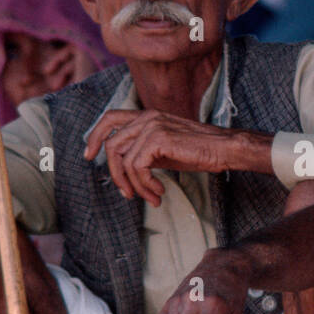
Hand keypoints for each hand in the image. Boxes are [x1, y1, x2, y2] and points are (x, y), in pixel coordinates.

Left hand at [84, 111, 267, 206]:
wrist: (224, 149)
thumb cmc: (199, 151)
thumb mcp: (165, 149)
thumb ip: (144, 151)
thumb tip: (124, 169)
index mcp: (147, 116)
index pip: (110, 118)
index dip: (95, 136)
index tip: (89, 156)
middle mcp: (147, 117)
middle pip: (112, 145)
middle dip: (115, 174)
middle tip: (127, 193)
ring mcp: (152, 126)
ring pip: (123, 160)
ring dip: (134, 185)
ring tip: (151, 197)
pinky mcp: (158, 139)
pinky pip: (136, 167)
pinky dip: (144, 185)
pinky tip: (159, 192)